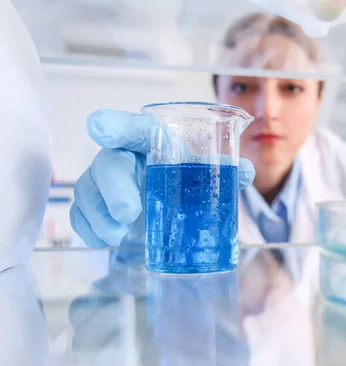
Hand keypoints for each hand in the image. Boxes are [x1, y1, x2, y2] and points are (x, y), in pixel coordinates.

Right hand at [70, 109, 255, 247]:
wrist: (168, 208)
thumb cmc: (184, 181)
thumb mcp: (205, 174)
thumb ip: (225, 171)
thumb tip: (245, 172)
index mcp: (152, 142)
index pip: (135, 128)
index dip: (116, 125)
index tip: (99, 126)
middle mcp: (125, 157)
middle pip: (109, 162)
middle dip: (115, 188)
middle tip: (130, 213)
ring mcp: (105, 181)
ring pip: (88, 189)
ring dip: (101, 215)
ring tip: (119, 236)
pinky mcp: (95, 205)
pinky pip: (81, 214)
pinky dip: (91, 229)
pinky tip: (106, 240)